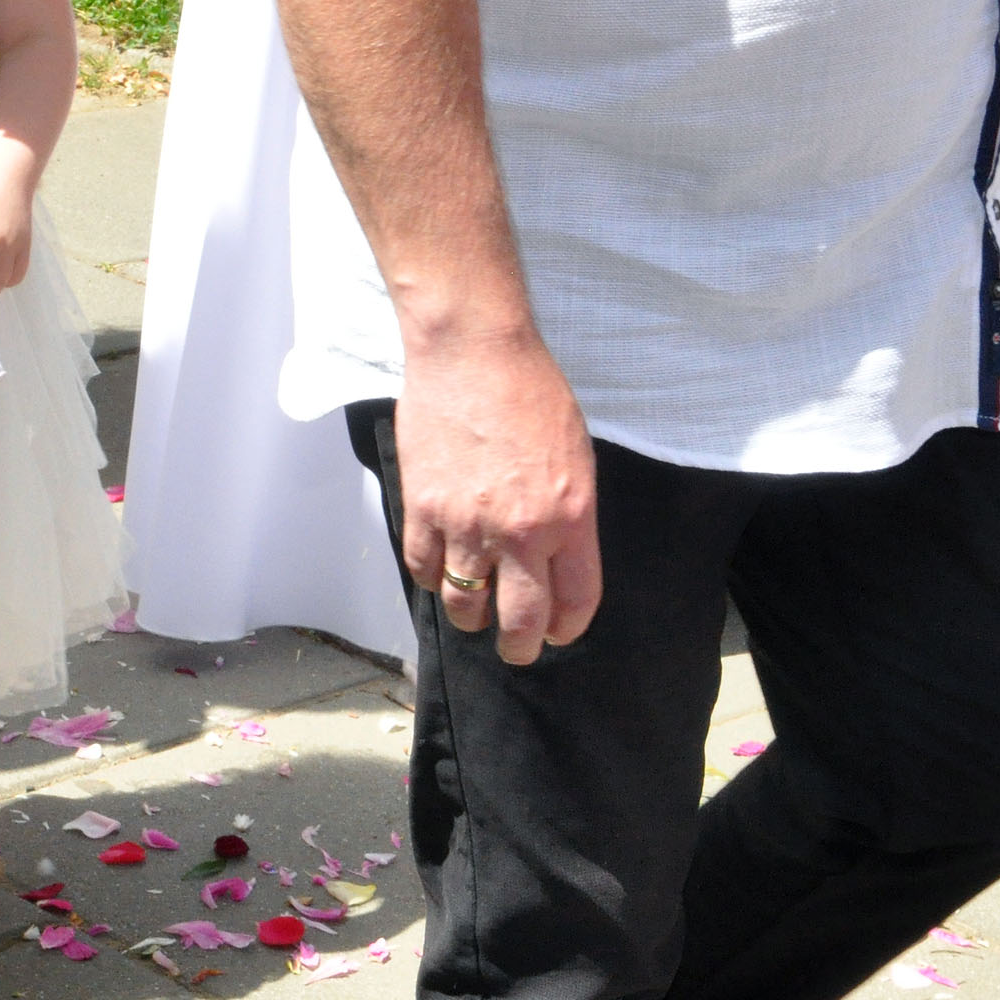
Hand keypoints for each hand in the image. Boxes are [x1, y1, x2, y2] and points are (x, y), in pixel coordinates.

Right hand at [394, 329, 599, 665]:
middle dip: (520, 646)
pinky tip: (441, 567)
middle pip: (520, 623)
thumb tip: (555, 559)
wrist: (473, 352)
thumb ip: (569, 516)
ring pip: (465, 607)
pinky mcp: (422, 510)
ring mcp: (466, 525)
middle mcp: (520, 532)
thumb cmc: (531, 393)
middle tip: (517, 647)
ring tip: (475, 610)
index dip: (567, 628)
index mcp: (569, 518)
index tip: (559, 631)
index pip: (575, 602)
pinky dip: (432, 577)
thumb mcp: (576, 456)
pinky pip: (423, 570)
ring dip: (472, 617)